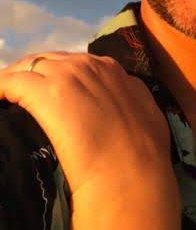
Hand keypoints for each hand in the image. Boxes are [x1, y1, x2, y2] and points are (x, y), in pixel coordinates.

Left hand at [0, 52, 181, 229]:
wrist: (130, 169)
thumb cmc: (142, 152)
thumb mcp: (146, 113)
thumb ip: (131, 99)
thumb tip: (123, 102)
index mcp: (111, 69)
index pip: (75, 63)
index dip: (58, 77)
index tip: (50, 93)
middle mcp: (87, 65)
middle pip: (48, 60)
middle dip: (32, 74)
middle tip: (18, 96)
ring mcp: (65, 76)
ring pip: (28, 66)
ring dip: (15, 81)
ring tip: (3, 99)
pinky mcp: (44, 92)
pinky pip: (9, 82)